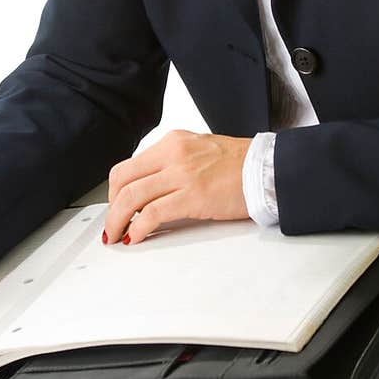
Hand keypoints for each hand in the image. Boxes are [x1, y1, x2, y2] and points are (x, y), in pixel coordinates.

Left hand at [102, 129, 252, 244]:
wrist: (267, 168)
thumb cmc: (239, 163)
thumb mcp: (198, 151)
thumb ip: (172, 165)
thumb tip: (150, 189)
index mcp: (172, 142)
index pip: (128, 165)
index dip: (115, 191)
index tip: (115, 206)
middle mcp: (173, 154)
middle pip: (122, 180)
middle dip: (111, 207)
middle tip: (112, 224)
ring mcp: (182, 174)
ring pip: (131, 197)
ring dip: (118, 221)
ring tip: (118, 235)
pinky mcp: (192, 196)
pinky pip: (152, 214)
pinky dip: (138, 228)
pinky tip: (137, 237)